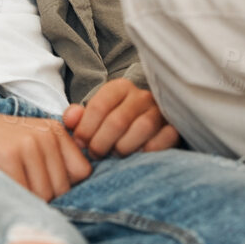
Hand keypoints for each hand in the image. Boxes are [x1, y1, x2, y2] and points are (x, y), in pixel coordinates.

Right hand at [0, 108, 93, 200]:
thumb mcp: (29, 141)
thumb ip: (55, 159)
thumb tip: (78, 191)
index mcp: (55, 131)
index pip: (81, 173)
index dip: (64, 184)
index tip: (40, 181)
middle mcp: (46, 134)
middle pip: (63, 188)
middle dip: (44, 196)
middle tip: (18, 183)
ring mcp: (28, 143)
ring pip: (45, 195)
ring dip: (26, 199)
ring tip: (8, 181)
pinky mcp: (9, 155)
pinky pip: (24, 194)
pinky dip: (11, 197)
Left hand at [63, 78, 180, 158]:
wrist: (149, 125)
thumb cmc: (115, 121)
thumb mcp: (95, 115)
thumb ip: (78, 116)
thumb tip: (69, 121)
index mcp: (120, 88)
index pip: (99, 105)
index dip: (86, 128)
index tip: (80, 143)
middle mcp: (142, 96)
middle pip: (118, 120)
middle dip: (101, 142)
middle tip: (95, 154)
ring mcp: (161, 111)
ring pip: (142, 128)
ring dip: (124, 147)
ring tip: (115, 155)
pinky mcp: (175, 126)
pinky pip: (165, 138)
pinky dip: (151, 150)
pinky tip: (139, 155)